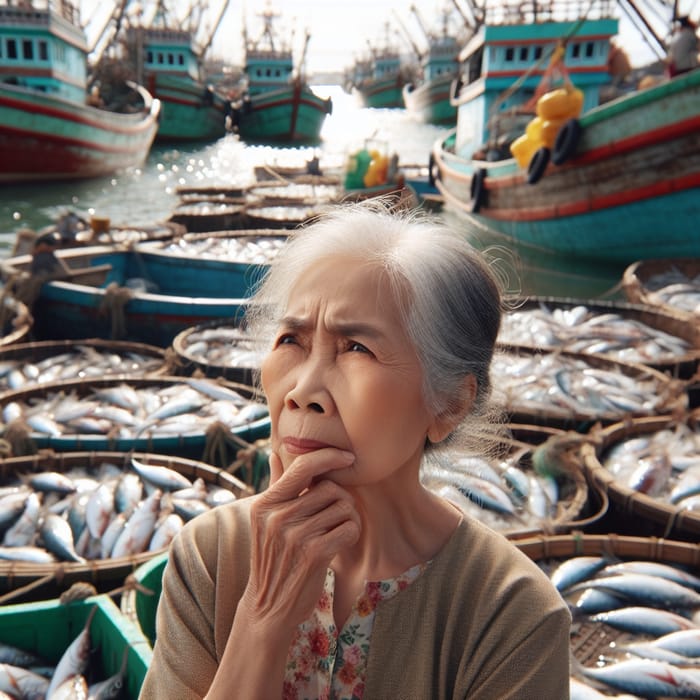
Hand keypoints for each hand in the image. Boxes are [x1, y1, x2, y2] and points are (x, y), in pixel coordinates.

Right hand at [240, 448, 360, 631]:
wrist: (268, 607)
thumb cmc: (273, 558)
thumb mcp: (266, 521)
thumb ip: (275, 486)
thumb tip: (275, 454)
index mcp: (266, 504)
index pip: (303, 466)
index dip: (330, 456)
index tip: (348, 457)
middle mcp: (277, 517)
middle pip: (331, 488)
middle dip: (342, 499)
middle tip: (338, 515)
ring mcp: (295, 536)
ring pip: (343, 507)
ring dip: (349, 518)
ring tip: (338, 530)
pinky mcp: (314, 554)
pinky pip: (349, 529)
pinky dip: (352, 533)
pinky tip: (342, 542)